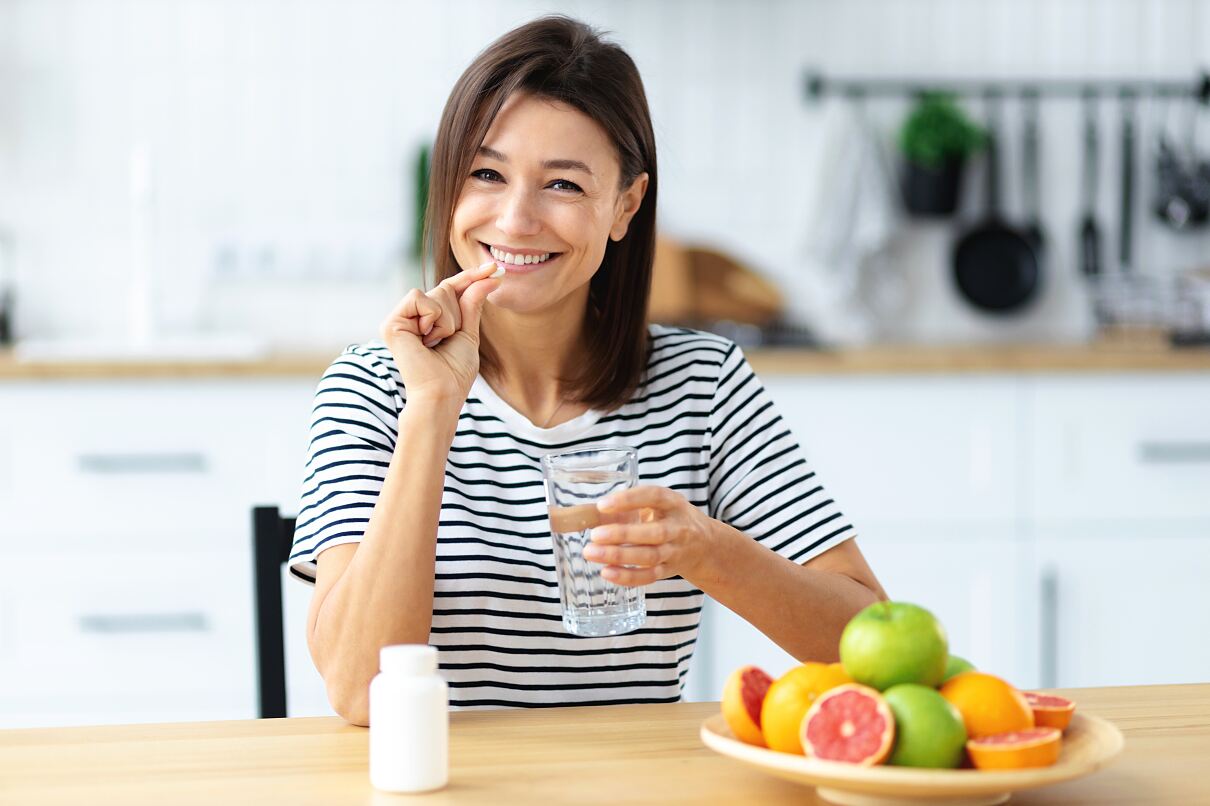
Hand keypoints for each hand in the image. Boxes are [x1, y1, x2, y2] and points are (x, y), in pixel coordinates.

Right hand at [380, 261, 500, 402]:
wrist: (442, 392)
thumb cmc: (454, 372)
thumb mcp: (468, 333)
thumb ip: (472, 304)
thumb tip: (490, 278)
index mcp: (427, 320)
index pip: (450, 289)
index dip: (471, 277)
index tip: (495, 268)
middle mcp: (411, 317)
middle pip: (445, 288)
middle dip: (457, 314)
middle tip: (446, 341)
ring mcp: (399, 319)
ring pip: (435, 293)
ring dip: (447, 320)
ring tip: (434, 344)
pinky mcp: (391, 323)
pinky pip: (419, 298)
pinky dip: (432, 318)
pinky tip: (424, 340)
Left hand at [583, 486, 718, 586]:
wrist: (704, 544)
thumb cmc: (669, 518)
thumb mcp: (655, 505)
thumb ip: (625, 508)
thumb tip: (585, 513)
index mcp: (673, 503)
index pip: (654, 497)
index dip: (629, 500)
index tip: (602, 505)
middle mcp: (678, 527)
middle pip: (653, 533)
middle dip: (622, 535)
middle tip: (594, 535)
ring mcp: (675, 551)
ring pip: (649, 557)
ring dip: (620, 556)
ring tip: (592, 553)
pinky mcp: (669, 570)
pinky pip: (649, 576)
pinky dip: (628, 577)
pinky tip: (607, 572)